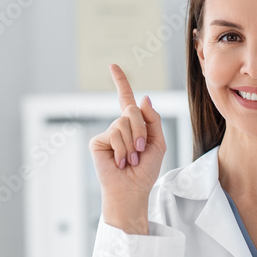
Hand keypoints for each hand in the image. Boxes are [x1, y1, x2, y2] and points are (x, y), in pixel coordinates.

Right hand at [88, 63, 166, 204]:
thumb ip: (153, 119)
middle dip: (141, 130)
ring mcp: (107, 133)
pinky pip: (115, 134)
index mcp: (133, 125)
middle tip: (142, 150)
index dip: (121, 82)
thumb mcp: (158, 143)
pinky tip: (121, 162)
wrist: (132, 190)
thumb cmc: (145, 170)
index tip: (113, 65)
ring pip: (124, 122)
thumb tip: (143, 98)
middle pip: (131, 110)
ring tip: (132, 159)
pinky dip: (123, 149)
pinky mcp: (98, 141)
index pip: (126, 99)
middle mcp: (119, 126)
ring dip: (133, 143)